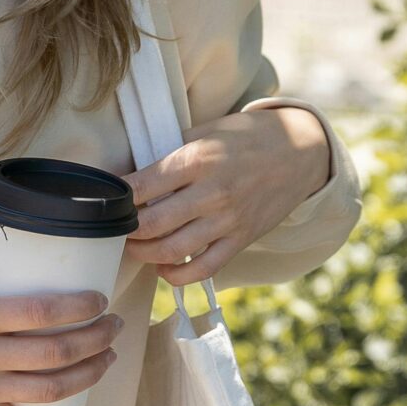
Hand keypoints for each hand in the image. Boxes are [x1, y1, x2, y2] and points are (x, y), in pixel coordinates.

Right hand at [0, 273, 123, 405]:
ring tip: (107, 359)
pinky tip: (73, 398)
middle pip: (54, 351)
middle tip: (113, 326)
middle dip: (95, 339)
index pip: (37, 310)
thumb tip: (23, 269)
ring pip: (49, 389)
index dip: (78, 307)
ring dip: (88, 374)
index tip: (99, 300)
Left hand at [121, 106, 329, 287]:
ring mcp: (228, 220)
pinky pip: (204, 268)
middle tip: (116, 225)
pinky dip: (178, 275)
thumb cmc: (247, 137)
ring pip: (172, 250)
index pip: (142, 185)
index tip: (106, 199)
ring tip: (135, 245)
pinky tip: (165, 267)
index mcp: (198, 159)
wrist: (300, 152)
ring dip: (144, 253)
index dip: (117, 196)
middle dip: (126, 228)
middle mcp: (212, 192)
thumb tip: (129, 172)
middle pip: (151, 223)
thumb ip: (170, 152)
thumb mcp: (207, 131)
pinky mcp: (241, 239)